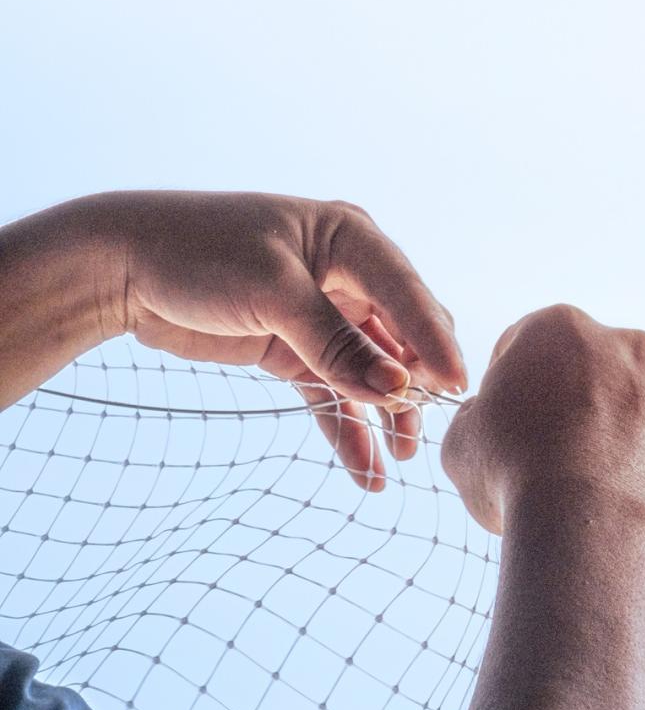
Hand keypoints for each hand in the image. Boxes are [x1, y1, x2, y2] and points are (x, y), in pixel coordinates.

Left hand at [81, 190, 466, 488]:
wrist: (120, 267)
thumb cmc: (198, 254)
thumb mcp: (274, 294)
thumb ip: (336, 345)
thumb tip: (397, 389)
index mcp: (352, 239)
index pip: (408, 294)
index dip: (434, 341)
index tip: (457, 385)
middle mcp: (348, 275)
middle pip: (400, 336)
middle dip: (416, 383)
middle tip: (426, 428)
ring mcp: (324, 314)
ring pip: (372, 370)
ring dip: (387, 414)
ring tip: (401, 459)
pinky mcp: (295, 349)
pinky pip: (333, 393)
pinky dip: (349, 428)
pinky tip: (367, 470)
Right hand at [441, 304, 644, 542]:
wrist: (589, 525)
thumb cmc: (516, 475)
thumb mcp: (462, 442)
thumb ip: (477, 416)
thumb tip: (486, 417)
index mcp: (562, 328)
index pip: (532, 345)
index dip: (516, 385)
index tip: (513, 423)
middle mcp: (629, 342)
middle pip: (599, 371)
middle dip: (583, 405)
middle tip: (562, 459)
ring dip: (631, 433)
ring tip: (604, 487)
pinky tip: (639, 499)